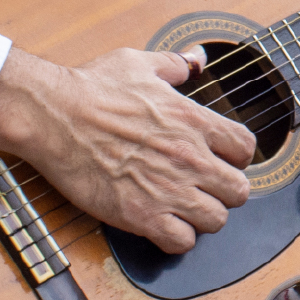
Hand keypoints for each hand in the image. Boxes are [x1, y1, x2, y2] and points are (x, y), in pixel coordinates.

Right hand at [0, 46, 256, 252]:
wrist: (53, 116)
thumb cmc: (92, 87)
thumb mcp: (141, 63)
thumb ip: (177, 63)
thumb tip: (198, 57)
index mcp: (194, 120)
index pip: (246, 148)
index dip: (236, 156)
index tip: (220, 158)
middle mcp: (190, 157)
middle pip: (239, 190)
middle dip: (225, 190)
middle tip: (203, 186)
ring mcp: (168, 190)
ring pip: (216, 220)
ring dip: (202, 216)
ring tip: (182, 207)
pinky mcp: (141, 216)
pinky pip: (182, 242)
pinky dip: (176, 238)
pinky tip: (161, 223)